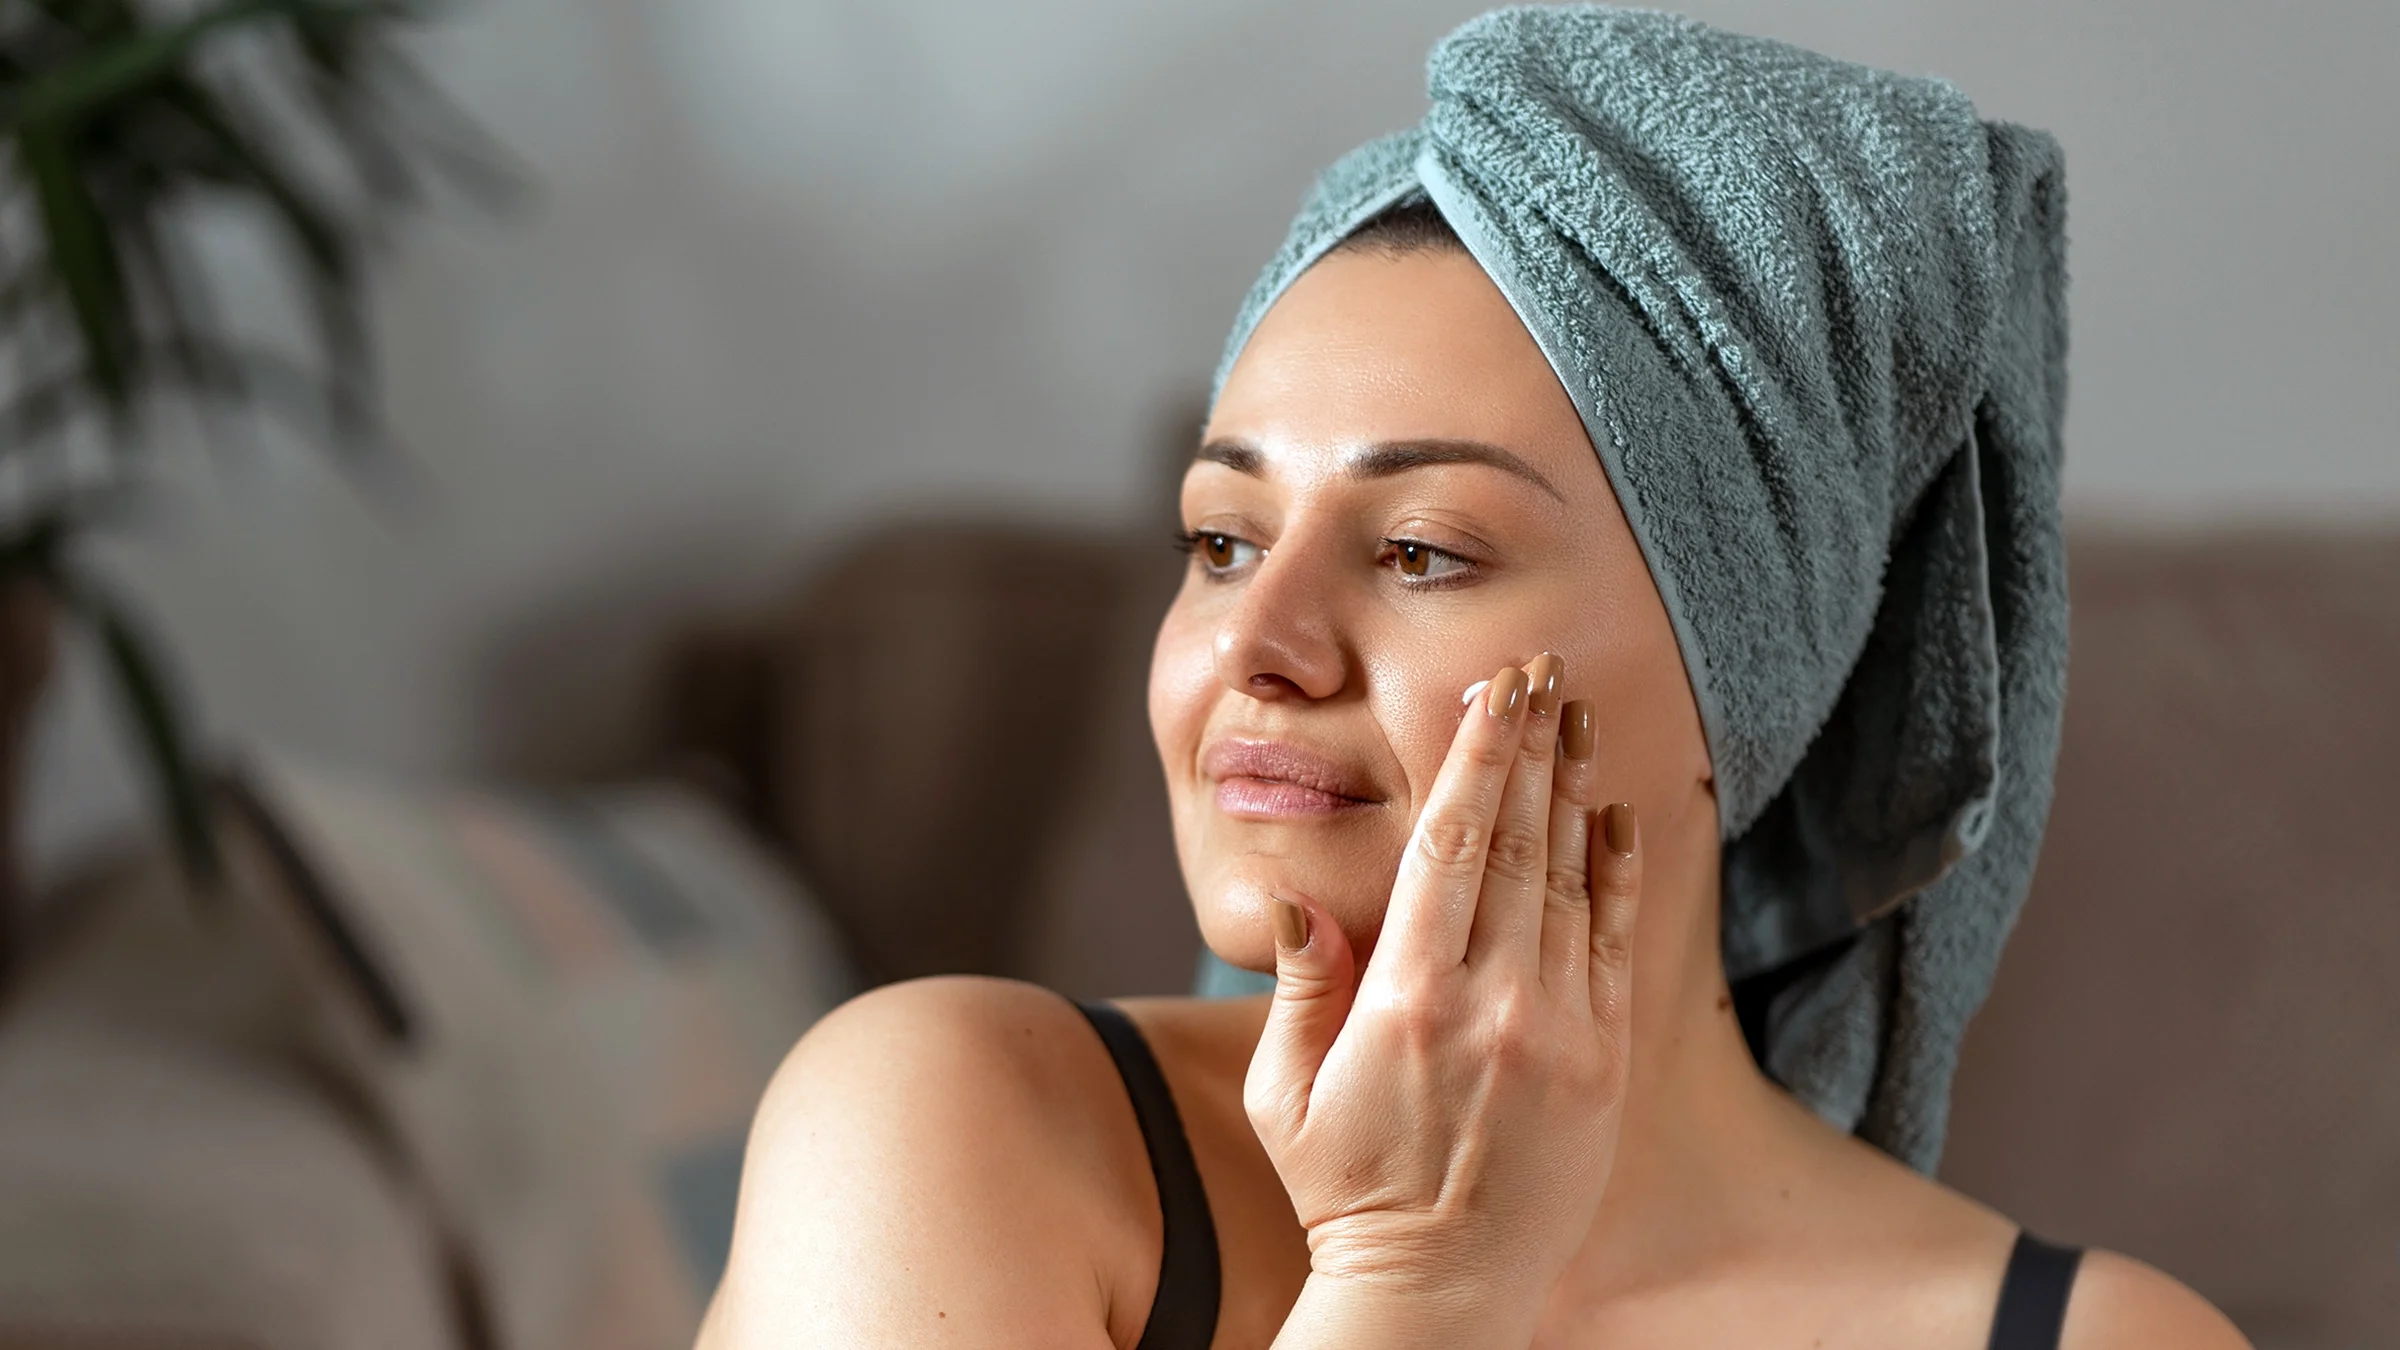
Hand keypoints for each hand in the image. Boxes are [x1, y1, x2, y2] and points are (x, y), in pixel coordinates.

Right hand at [1244, 654, 1641, 1339]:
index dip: (1475, 758)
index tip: (1493, 691)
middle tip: (1541, 669)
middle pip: (1517, 842)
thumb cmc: (1342, 1190)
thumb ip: (1300, 987)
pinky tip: (1615, 817)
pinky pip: (1613, 946)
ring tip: (1576, 718)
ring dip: (1573, 791)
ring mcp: (1558, 1033)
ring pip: (1569, 881)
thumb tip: (1298, 895)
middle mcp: (1491, 1004)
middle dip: (1529, 746)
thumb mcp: (1284, 1093)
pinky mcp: (1603, 1065)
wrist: (1439, 1293)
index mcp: (1405, 1001)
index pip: (1449, 845)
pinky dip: (1615, 875)